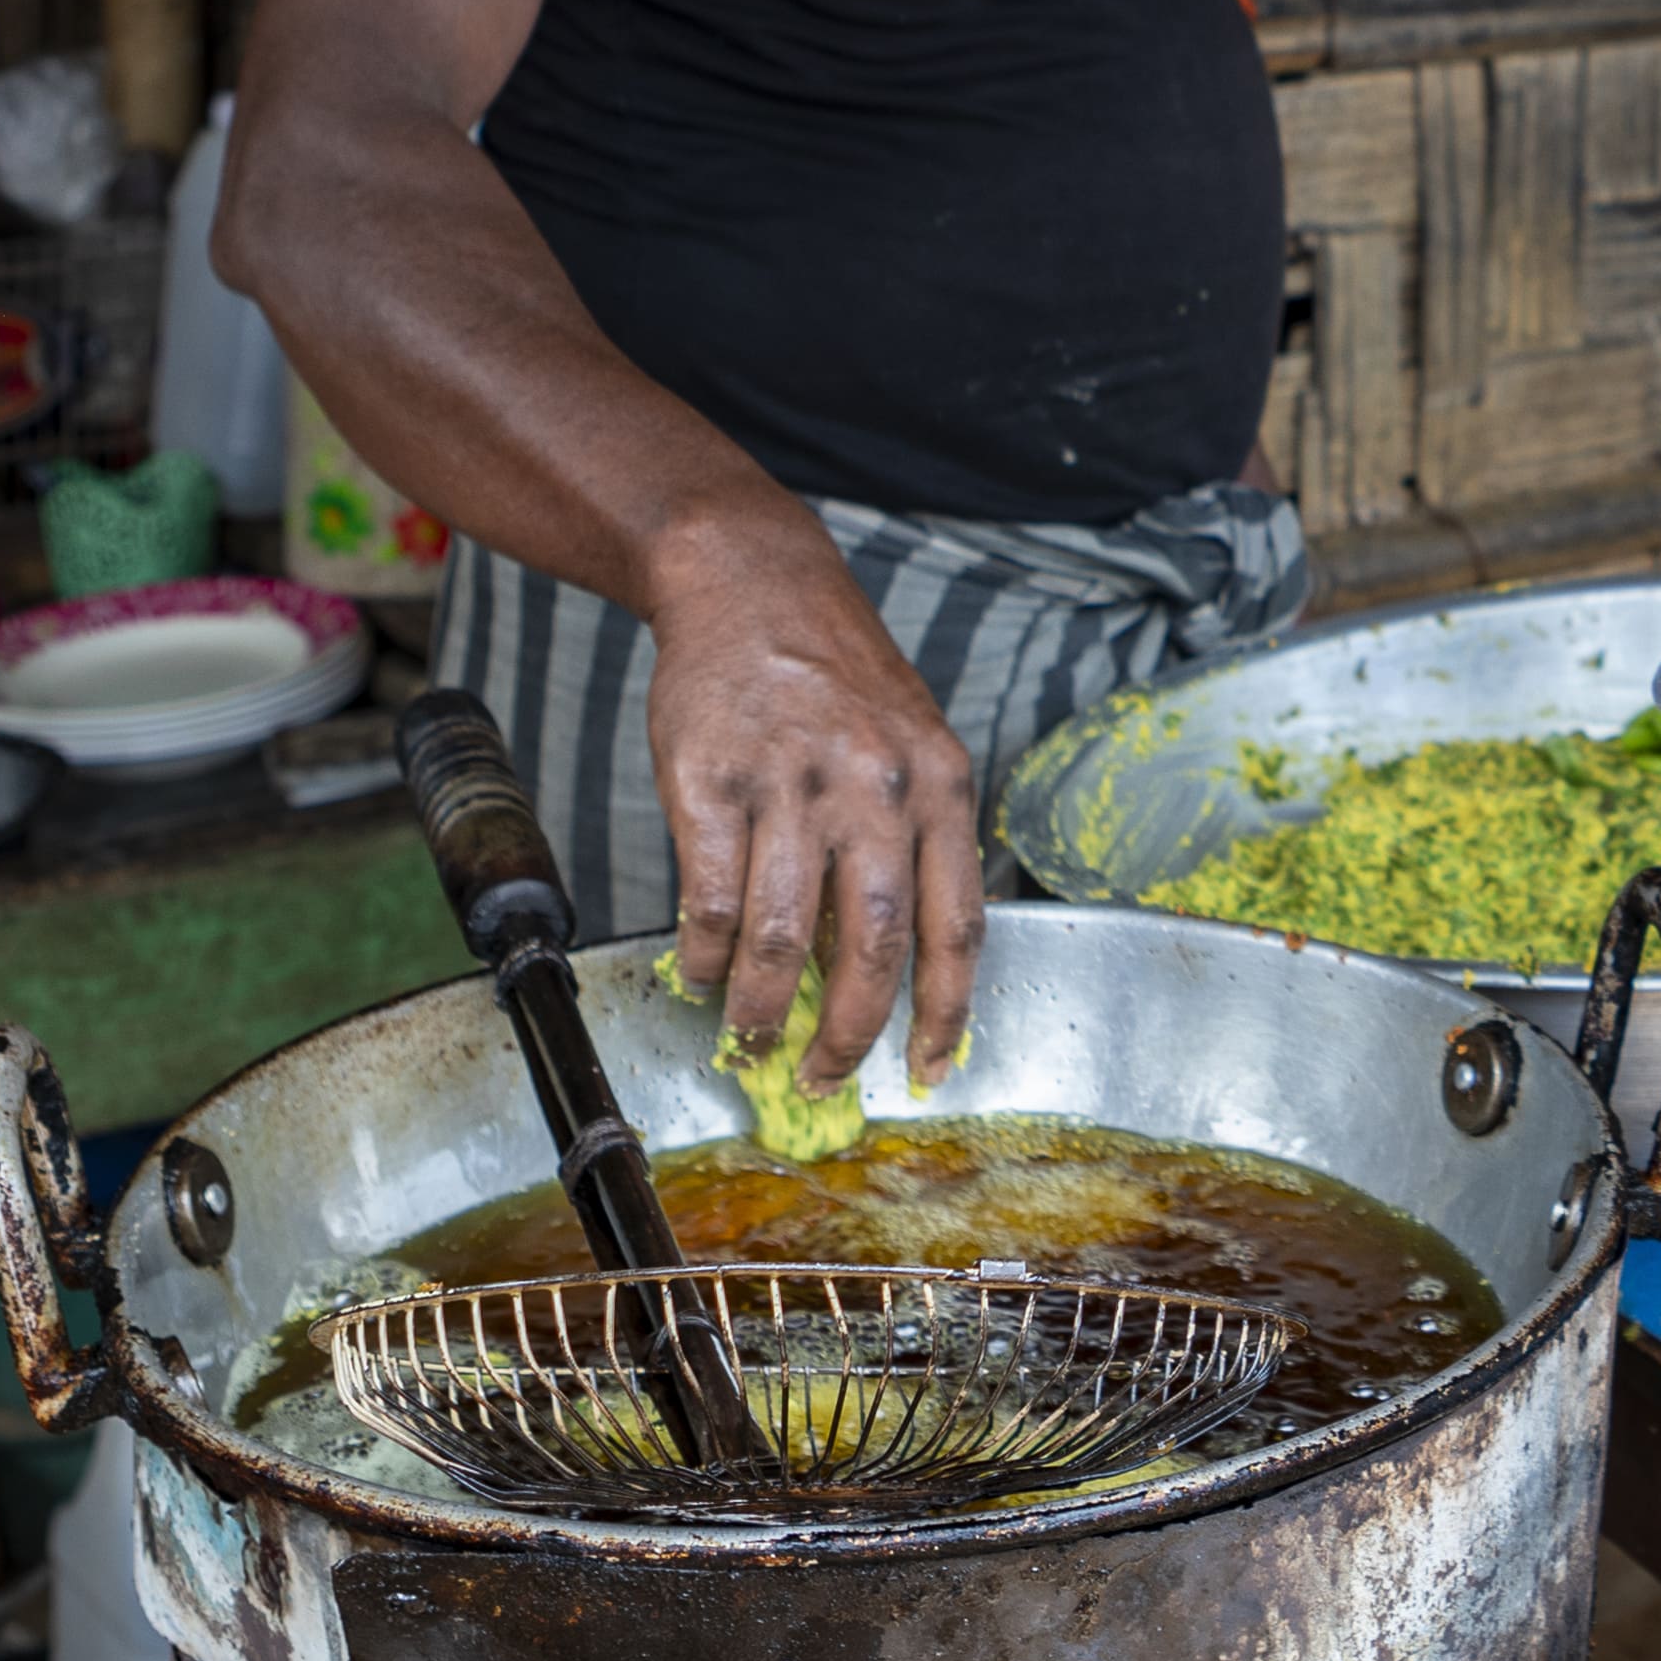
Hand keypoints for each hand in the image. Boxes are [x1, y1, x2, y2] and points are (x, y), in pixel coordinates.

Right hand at [645, 512, 982, 1089]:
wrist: (753, 584)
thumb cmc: (839, 681)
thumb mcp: (911, 744)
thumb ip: (914, 843)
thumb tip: (891, 969)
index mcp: (942, 786)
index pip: (957, 924)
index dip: (948, 1010)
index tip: (932, 1068)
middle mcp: (876, 788)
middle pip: (873, 945)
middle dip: (849, 1031)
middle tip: (825, 1076)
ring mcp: (791, 783)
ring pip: (780, 936)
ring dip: (761, 1007)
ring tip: (751, 1037)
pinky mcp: (710, 782)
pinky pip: (709, 899)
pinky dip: (705, 955)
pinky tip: (703, 974)